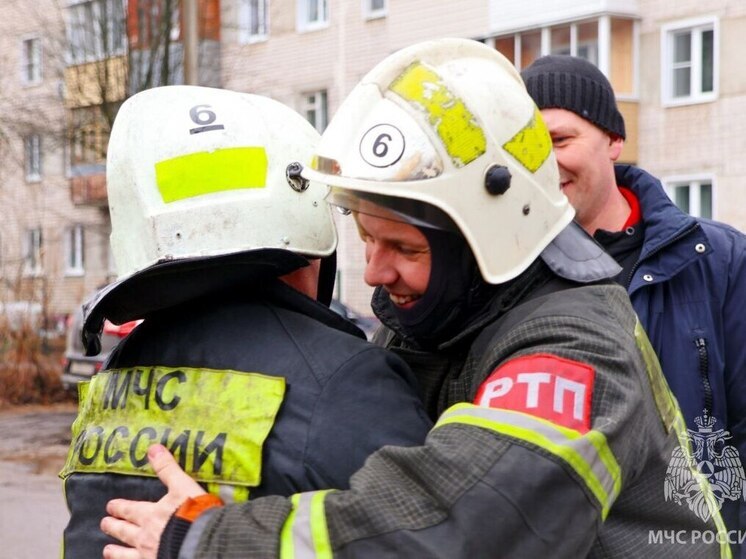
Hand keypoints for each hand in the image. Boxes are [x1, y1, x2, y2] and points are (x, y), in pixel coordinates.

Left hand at [101, 444, 205, 558]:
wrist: (201, 542)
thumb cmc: (194, 512)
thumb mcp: (183, 486)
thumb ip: (168, 469)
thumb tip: (153, 448)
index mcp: (151, 515)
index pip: (130, 510)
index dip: (120, 507)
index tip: (110, 506)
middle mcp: (145, 536)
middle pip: (124, 532)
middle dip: (113, 527)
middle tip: (104, 523)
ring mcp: (148, 555)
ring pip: (125, 555)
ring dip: (115, 552)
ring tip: (107, 551)